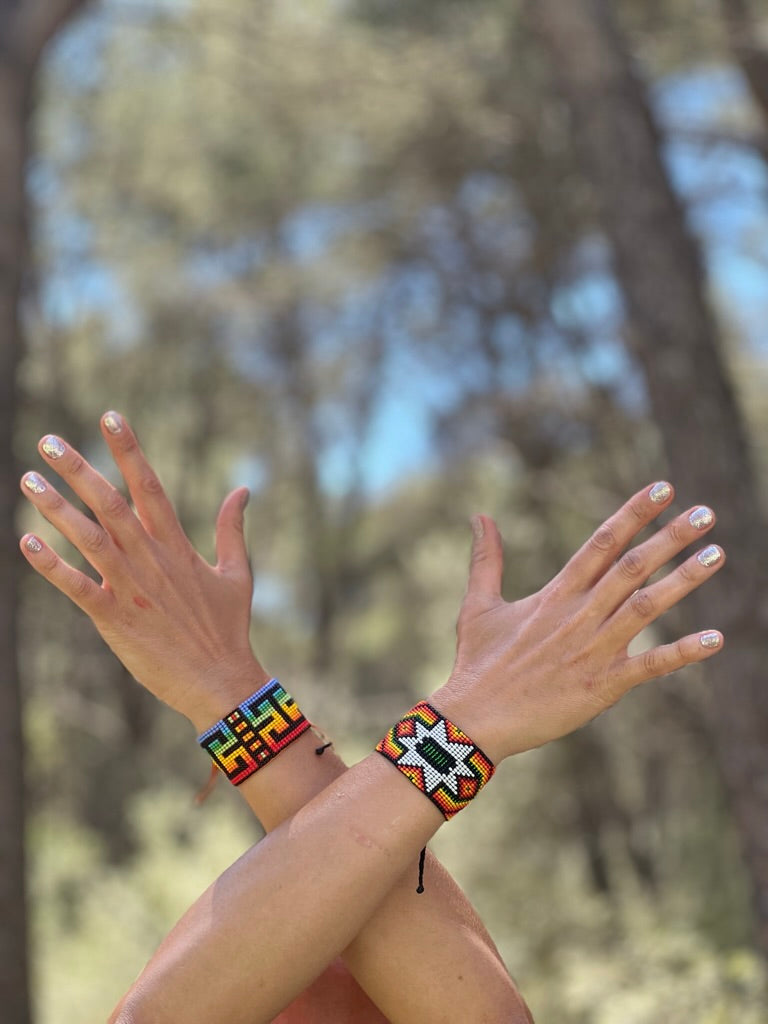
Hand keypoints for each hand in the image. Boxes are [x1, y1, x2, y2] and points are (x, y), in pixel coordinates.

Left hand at [19, 412, 266, 729]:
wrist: (222, 682)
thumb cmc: (228, 629)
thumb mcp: (237, 573)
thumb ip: (233, 529)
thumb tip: (243, 489)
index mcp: (178, 546)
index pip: (149, 486)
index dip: (129, 450)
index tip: (110, 417)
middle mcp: (152, 560)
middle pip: (111, 504)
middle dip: (79, 469)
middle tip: (48, 440)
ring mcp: (132, 588)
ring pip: (89, 538)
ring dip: (57, 508)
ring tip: (28, 480)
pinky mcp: (115, 619)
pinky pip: (77, 587)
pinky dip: (51, 565)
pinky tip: (27, 542)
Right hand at [432, 483, 724, 763]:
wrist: (477, 718)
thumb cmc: (477, 663)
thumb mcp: (478, 605)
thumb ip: (486, 559)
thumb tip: (479, 516)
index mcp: (555, 594)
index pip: (601, 543)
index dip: (634, 514)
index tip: (663, 489)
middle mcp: (579, 615)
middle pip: (632, 568)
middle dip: (670, 538)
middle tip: (706, 514)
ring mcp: (593, 649)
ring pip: (647, 607)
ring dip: (684, 580)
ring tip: (717, 554)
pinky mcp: (602, 685)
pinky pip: (650, 665)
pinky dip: (683, 652)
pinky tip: (715, 638)